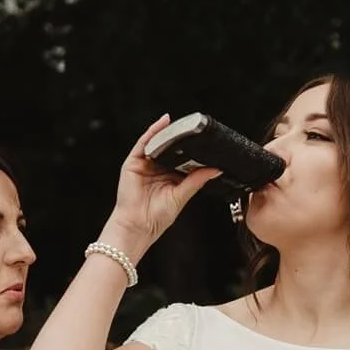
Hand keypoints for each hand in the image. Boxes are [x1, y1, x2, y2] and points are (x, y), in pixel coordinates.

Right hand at [101, 114, 221, 258]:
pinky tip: (163, 123)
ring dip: (169, 132)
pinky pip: (144, 143)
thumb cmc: (156, 218)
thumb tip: (215, 170)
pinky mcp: (133, 163)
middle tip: (196, 128)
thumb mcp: (182, 195)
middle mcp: (157, 170)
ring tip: (182, 123)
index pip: (183, 159)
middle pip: (170, 149)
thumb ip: (196, 180)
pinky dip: (153, 131)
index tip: (206, 142)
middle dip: (181, 138)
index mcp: (170, 178)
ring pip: (158, 143)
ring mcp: (145, 165)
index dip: (193, 150)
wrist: (138, 226)